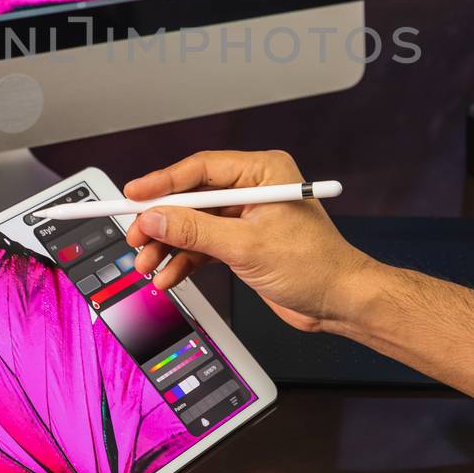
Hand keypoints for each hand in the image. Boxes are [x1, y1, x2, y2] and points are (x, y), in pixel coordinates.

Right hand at [124, 150, 378, 332]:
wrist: (340, 303)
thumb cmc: (316, 267)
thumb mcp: (247, 247)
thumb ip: (197, 231)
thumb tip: (155, 217)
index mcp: (263, 173)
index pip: (201, 169)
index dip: (163, 182)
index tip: (133, 195)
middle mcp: (253, 189)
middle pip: (192, 197)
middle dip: (162, 221)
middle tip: (136, 237)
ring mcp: (247, 217)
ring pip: (193, 225)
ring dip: (169, 246)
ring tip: (148, 265)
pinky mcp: (243, 243)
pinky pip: (203, 246)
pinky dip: (184, 261)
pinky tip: (169, 276)